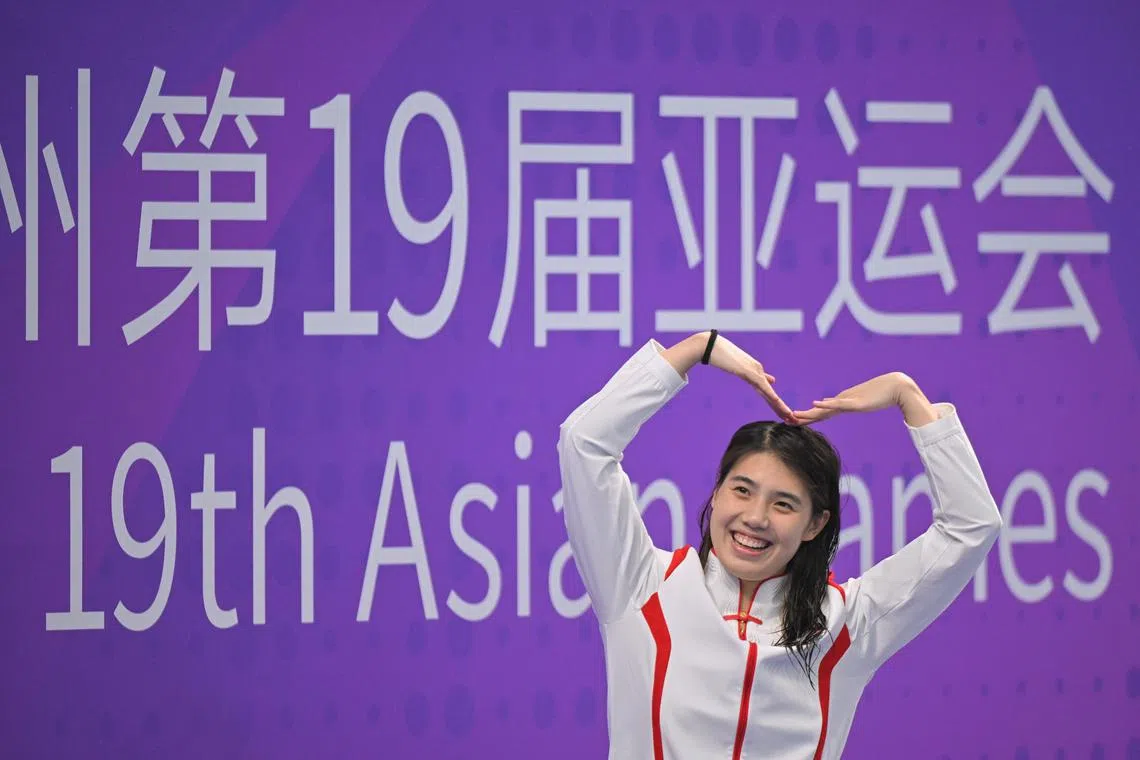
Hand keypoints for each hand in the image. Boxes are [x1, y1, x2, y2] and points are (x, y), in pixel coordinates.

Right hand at [705, 334, 795, 422]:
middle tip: (792, 419)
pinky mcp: (749, 371)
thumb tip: (769, 380)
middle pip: (772, 395)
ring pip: (770, 392)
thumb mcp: (738, 366)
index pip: (768, 393)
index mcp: (755, 373)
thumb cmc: (721, 355)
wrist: (712, 346)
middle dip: (781, 408)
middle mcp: (758, 372)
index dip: (776, 404)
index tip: (784, 414)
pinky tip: (778, 402)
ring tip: (789, 416)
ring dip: (780, 405)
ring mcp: (755, 371)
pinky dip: (771, 395)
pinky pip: (763, 386)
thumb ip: (751, 372)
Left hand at [792, 372, 917, 424]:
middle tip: (786, 420)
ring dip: (809, 412)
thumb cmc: (882, 395)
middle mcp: (842, 401)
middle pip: (819, 411)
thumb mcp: (862, 403)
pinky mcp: (856, 402)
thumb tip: (836, 405)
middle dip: (802, 417)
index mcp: (842, 403)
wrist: (897, 387)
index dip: (807, 417)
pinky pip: (839, 403)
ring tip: (794, 414)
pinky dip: (826, 404)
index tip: (793, 420)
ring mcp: (848, 401)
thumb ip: (849, 404)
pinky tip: (815, 404)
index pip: (821, 413)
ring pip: (824, 408)